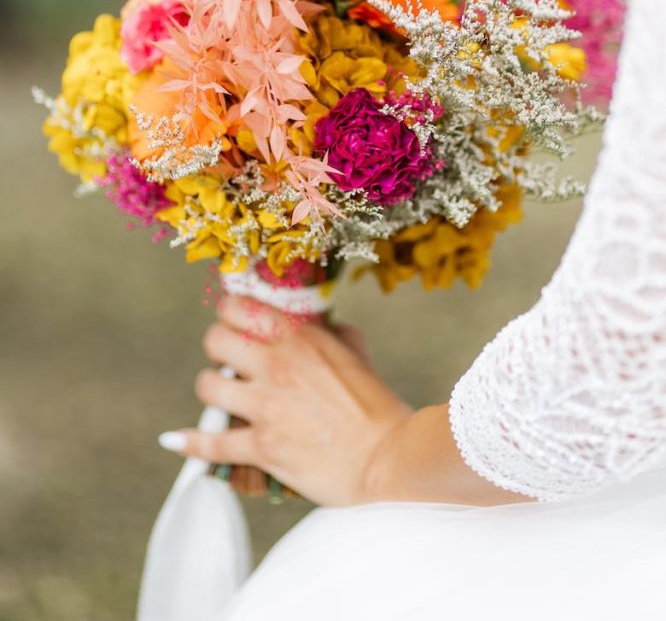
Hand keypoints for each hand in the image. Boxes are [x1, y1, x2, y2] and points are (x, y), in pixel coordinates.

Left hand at [159, 296, 412, 505]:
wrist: (390, 457)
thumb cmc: (379, 406)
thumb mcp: (357, 354)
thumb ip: (333, 334)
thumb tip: (324, 324)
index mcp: (300, 337)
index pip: (240, 308)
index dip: (230, 314)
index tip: (232, 322)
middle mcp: (277, 365)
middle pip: (215, 340)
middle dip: (217, 349)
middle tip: (227, 361)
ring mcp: (266, 407)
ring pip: (207, 387)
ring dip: (212, 392)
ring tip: (222, 398)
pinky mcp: (262, 447)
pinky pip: (211, 442)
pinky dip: (191, 443)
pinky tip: (176, 440)